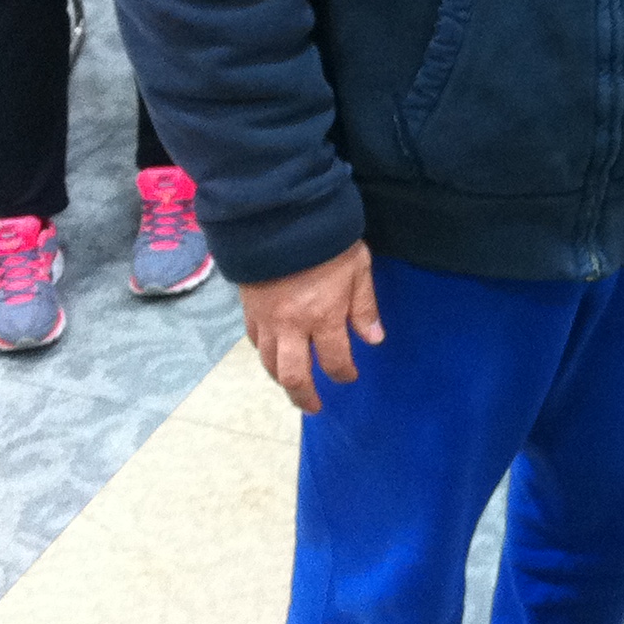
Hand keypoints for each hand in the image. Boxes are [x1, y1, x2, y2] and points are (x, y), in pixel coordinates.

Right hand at [239, 240, 384, 413]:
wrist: (280, 218)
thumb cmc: (327, 241)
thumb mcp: (358, 269)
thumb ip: (364, 307)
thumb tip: (374, 340)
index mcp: (323, 317)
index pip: (335, 361)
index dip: (345, 373)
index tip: (350, 375)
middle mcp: (292, 326)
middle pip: (294, 376)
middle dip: (305, 396)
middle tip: (315, 406)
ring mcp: (267, 320)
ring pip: (269, 363)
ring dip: (282, 380)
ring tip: (293, 386)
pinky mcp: (249, 309)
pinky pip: (255, 342)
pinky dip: (265, 354)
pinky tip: (273, 354)